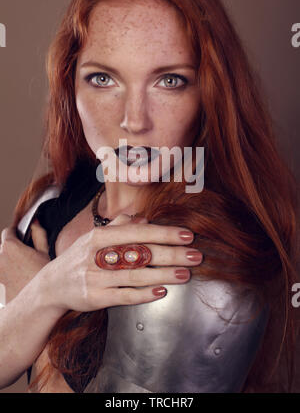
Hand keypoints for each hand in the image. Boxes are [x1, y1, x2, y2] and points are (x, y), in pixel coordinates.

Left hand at [0, 220, 49, 302]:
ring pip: (3, 260)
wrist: (41, 301)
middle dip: (13, 247)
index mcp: (10, 246)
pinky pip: (4, 273)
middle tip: (28, 253)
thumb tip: (35, 222)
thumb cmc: (44, 276)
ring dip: (10, 260)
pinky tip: (23, 278)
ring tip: (26, 267)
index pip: (8, 231)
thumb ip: (38, 233)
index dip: (16, 231)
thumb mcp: (45, 251)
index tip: (22, 234)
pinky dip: (10, 273)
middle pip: (3, 246)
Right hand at [37, 214, 202, 312]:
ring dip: (163, 274)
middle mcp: (97, 255)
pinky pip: (124, 296)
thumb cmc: (79, 257)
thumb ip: (119, 226)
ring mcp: (95, 277)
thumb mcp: (93, 237)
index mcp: (99, 236)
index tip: (186, 235)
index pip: (137, 232)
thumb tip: (144, 219)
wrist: (51, 285)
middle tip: (195, 256)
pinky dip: (143, 294)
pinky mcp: (95, 298)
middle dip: (171, 254)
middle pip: (140, 253)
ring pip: (135, 275)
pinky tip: (161, 292)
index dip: (164, 234)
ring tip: (185, 274)